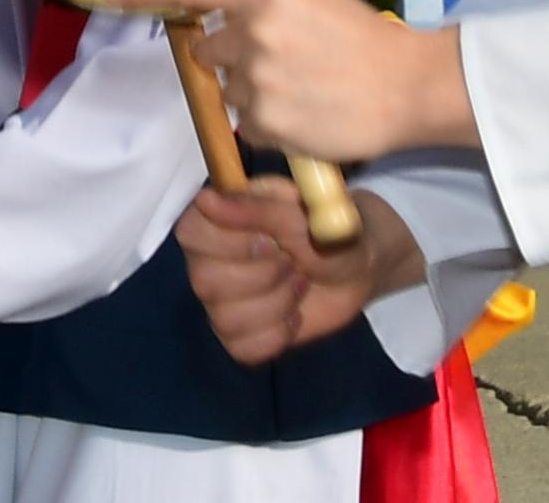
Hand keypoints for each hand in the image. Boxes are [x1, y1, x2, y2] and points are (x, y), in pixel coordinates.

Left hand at [102, 0, 473, 163]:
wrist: (407, 87)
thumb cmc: (365, 38)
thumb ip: (265, 1)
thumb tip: (223, 12)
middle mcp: (255, 31)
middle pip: (208, 47)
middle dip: (231, 55)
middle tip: (276, 60)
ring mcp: (258, 80)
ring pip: (228, 89)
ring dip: (253, 90)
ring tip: (301, 89)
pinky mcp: (266, 123)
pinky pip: (246, 123)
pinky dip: (267, 122)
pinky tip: (304, 113)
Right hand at [174, 181, 416, 364]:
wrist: (357, 269)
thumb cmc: (327, 230)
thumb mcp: (303, 214)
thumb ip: (258, 209)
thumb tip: (206, 200)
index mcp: (221, 216)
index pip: (191, 232)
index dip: (230, 243)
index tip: (271, 241)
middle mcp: (211, 258)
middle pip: (205, 281)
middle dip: (264, 276)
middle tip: (294, 262)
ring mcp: (222, 300)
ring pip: (225, 318)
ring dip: (277, 304)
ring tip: (300, 283)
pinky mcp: (240, 335)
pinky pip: (242, 348)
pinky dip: (278, 334)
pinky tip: (294, 315)